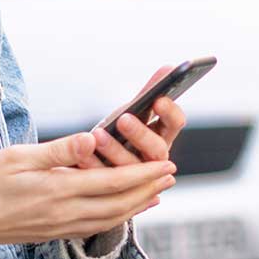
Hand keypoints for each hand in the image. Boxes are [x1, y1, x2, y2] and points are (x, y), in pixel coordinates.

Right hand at [0, 132, 173, 245]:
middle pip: (119, 204)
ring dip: (136, 205)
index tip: (167, 164)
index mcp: (58, 190)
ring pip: (109, 218)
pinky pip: (93, 226)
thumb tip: (91, 139)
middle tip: (171, 175)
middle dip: (149, 189)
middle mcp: (64, 213)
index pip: (113, 182)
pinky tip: (120, 209)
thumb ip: (58, 150)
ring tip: (156, 192)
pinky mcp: (52, 233)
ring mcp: (59, 227)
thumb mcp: (17, 156)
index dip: (144, 174)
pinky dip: (115, 216)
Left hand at [78, 66, 189, 194]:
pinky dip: (93, 165)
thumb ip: (150, 92)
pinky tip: (82, 153)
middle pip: (157, 149)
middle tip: (124, 118)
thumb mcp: (134, 111)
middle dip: (140, 134)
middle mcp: (154, 159)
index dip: (169, 112)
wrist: (97, 165)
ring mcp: (136, 179)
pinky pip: (105, 180)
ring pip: (131, 169)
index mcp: (163, 136)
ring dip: (115, 151)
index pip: (175, 123)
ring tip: (97, 135)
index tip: (159, 98)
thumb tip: (169, 67)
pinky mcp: (114, 191)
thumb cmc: (119, 133)